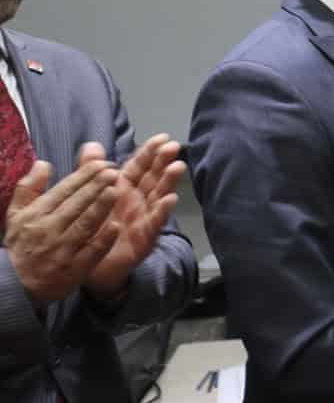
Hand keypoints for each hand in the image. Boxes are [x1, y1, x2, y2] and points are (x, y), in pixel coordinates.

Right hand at [5, 147, 120, 303]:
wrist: (15, 284)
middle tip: (113, 171)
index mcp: (35, 215)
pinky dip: (102, 240)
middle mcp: (48, 230)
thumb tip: (43, 163)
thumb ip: (29, 188)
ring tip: (115, 191)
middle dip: (96, 186)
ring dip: (101, 207)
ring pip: (84, 225)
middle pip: (76, 205)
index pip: (63, 191)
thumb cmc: (21, 244)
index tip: (101, 164)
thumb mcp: (16, 215)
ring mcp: (61, 250)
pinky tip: (115, 227)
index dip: (83, 176)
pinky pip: (90, 252)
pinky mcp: (73, 269)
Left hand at [85, 134, 186, 299]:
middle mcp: (136, 201)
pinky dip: (162, 210)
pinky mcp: (143, 237)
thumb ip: (89, 170)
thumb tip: (93, 144)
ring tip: (177, 167)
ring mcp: (143, 218)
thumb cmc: (91, 229)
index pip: (139, 166)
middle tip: (174, 147)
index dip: (150, 152)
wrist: (88, 265)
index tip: (163, 138)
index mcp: (122, 188)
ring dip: (169, 181)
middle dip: (163, 162)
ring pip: (158, 196)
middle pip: (153, 177)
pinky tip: (170, 199)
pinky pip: (154, 222)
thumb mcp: (87, 196)